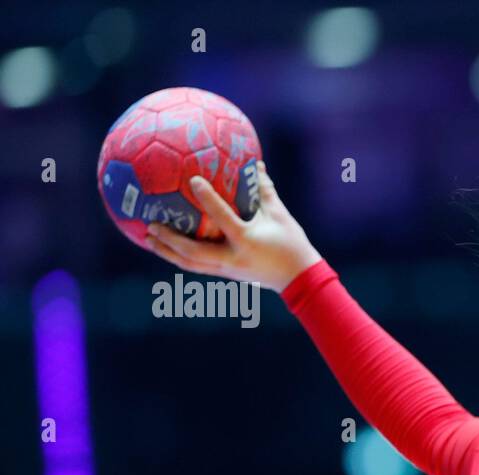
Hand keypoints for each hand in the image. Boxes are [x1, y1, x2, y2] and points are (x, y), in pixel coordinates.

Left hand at [144, 160, 321, 293]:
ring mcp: (227, 270)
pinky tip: (166, 247)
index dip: (208, 199)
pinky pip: (196, 266)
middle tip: (151, 224)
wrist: (299, 278)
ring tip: (148, 238)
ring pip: (190, 264)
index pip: (223, 217)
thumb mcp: (280, 215)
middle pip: (194, 252)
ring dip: (167, 252)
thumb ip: (265, 190)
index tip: (193, 180)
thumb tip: (254, 163)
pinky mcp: (226, 274)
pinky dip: (179, 257)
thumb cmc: (292, 244)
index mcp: (247, 239)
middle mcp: (232, 258)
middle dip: (170, 240)